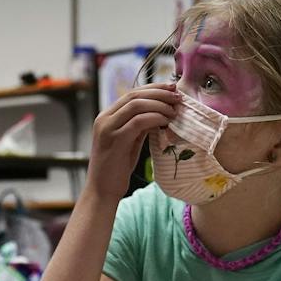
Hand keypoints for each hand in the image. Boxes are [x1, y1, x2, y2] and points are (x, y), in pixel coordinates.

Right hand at [87, 84, 181, 200]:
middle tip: (178, 97)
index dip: (154, 88)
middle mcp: (104, 119)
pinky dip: (154, 117)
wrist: (102, 191)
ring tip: (174, 111)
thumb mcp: (129, 142)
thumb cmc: (116, 170)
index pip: (132, 93)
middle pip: (134, 95)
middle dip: (159, 93)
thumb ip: (139, 126)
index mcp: (106, 117)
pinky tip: (165, 121)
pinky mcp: (114, 140)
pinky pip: (138, 121)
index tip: (172, 89)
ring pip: (136, 104)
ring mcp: (107, 128)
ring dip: (159, 105)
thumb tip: (158, 112)